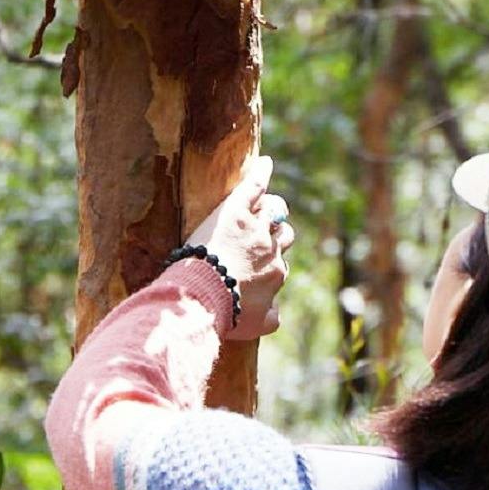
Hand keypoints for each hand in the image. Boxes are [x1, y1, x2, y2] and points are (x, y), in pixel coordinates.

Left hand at [185, 155, 294, 338]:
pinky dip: (261, 174)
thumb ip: (271, 318)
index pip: (280, 263)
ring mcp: (254, 229)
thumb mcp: (256, 326)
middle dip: (275, 235)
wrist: (205, 299)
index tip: (254, 269)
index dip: (268, 263)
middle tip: (258, 239)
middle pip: (283, 235)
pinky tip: (265, 163)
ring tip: (262, 207)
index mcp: (276, 274)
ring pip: (273, 211)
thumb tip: (276, 314)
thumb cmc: (227, 314)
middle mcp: (271, 250)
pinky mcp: (237, 212)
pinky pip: (254, 188)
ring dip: (270, 209)